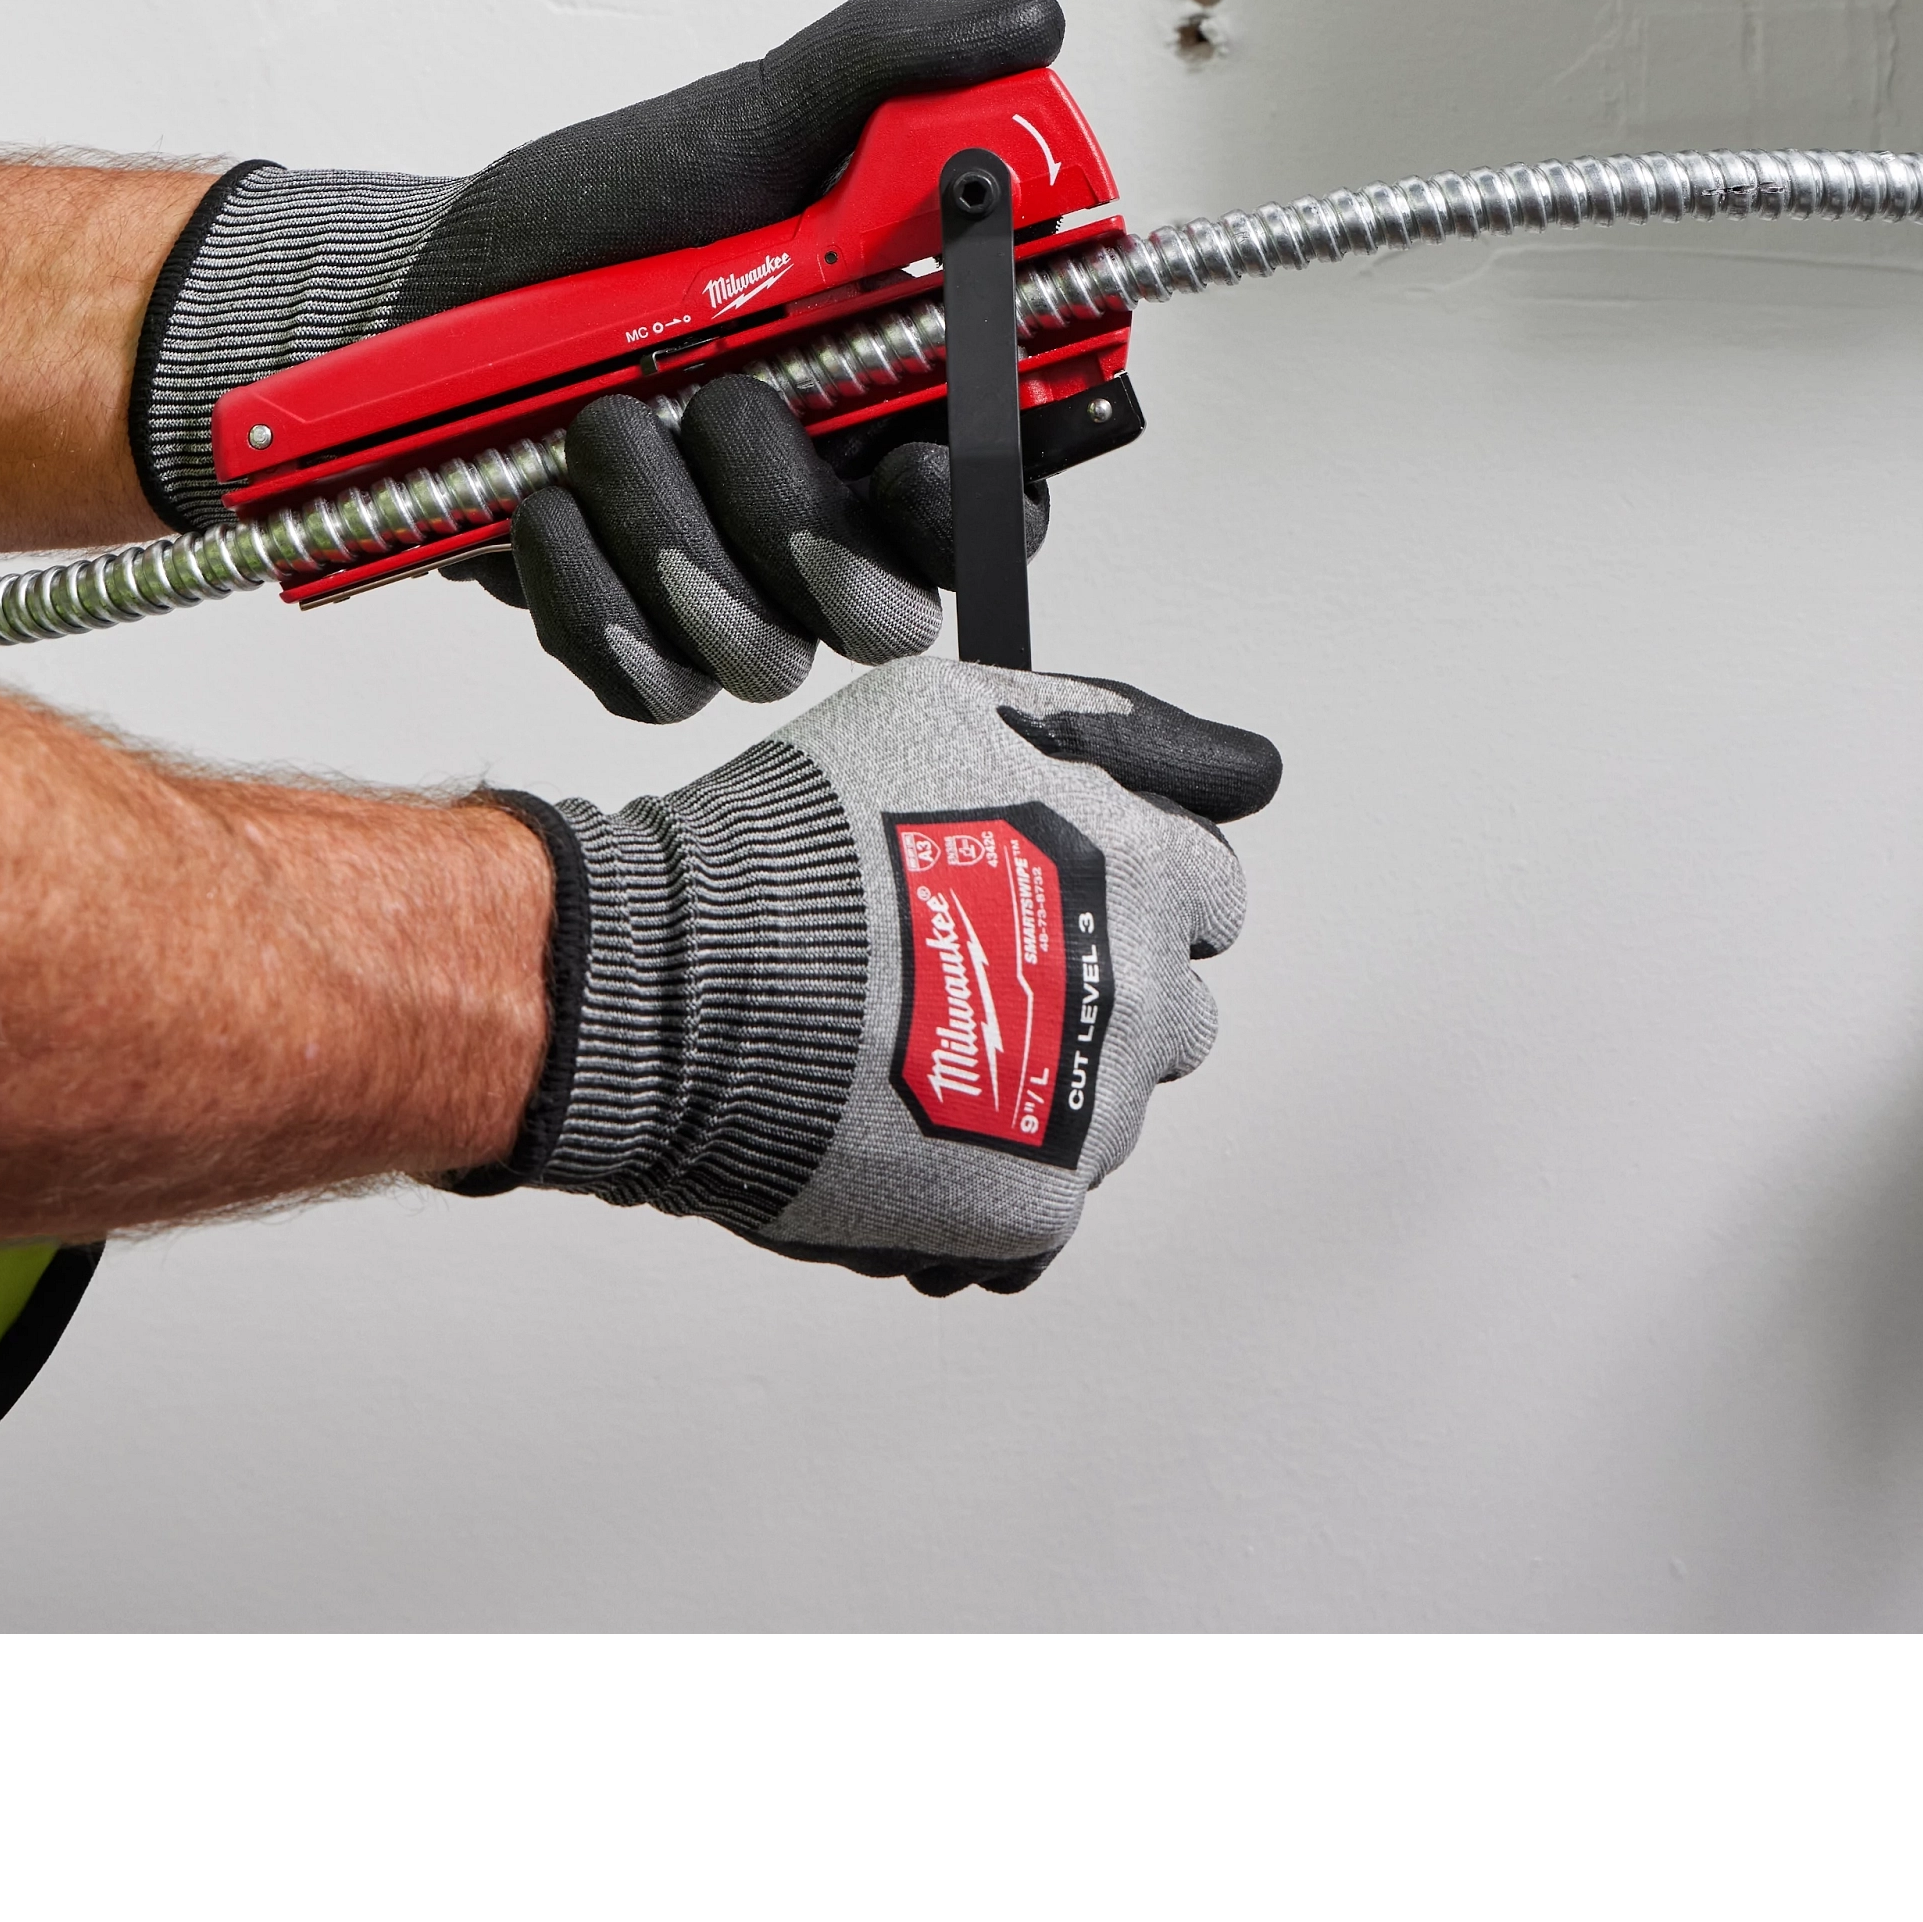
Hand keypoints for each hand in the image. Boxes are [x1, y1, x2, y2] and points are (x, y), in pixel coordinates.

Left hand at [130, 0, 1091, 718]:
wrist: (418, 301)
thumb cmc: (589, 224)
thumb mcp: (745, 118)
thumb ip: (893, 70)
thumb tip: (1025, 23)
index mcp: (897, 390)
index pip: (1008, 487)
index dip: (986, 495)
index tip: (920, 452)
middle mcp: (836, 503)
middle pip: (899, 601)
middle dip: (801, 517)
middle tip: (727, 404)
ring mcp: (740, 583)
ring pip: (769, 644)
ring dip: (671, 529)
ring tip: (600, 419)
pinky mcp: (641, 635)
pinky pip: (654, 682)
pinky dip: (591, 593)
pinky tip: (545, 500)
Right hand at [468, 659, 1282, 1292]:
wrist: (681, 979)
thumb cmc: (799, 839)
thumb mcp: (953, 711)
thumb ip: (1109, 730)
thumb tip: (1241, 767)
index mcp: (1140, 866)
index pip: (1207, 891)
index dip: (1121, 883)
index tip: (1041, 892)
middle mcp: (1139, 991)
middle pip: (1167, 1007)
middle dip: (1087, 988)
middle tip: (961, 972)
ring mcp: (1091, 1109)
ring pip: (1103, 1109)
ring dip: (1034, 1086)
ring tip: (907, 1051)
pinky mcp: (1030, 1210)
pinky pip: (1038, 1205)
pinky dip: (978, 1180)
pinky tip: (892, 1132)